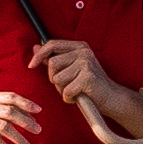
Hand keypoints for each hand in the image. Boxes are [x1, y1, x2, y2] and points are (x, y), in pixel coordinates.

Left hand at [28, 38, 142, 142]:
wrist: (111, 98)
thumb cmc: (89, 84)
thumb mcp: (71, 68)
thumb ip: (54, 57)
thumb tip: (35, 47)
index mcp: (79, 46)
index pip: (52, 44)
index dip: (39, 55)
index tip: (31, 65)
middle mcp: (83, 52)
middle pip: (52, 64)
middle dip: (53, 79)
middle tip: (66, 85)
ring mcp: (86, 64)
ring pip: (57, 79)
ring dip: (62, 90)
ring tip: (75, 91)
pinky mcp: (88, 77)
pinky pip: (66, 91)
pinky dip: (69, 98)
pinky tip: (79, 97)